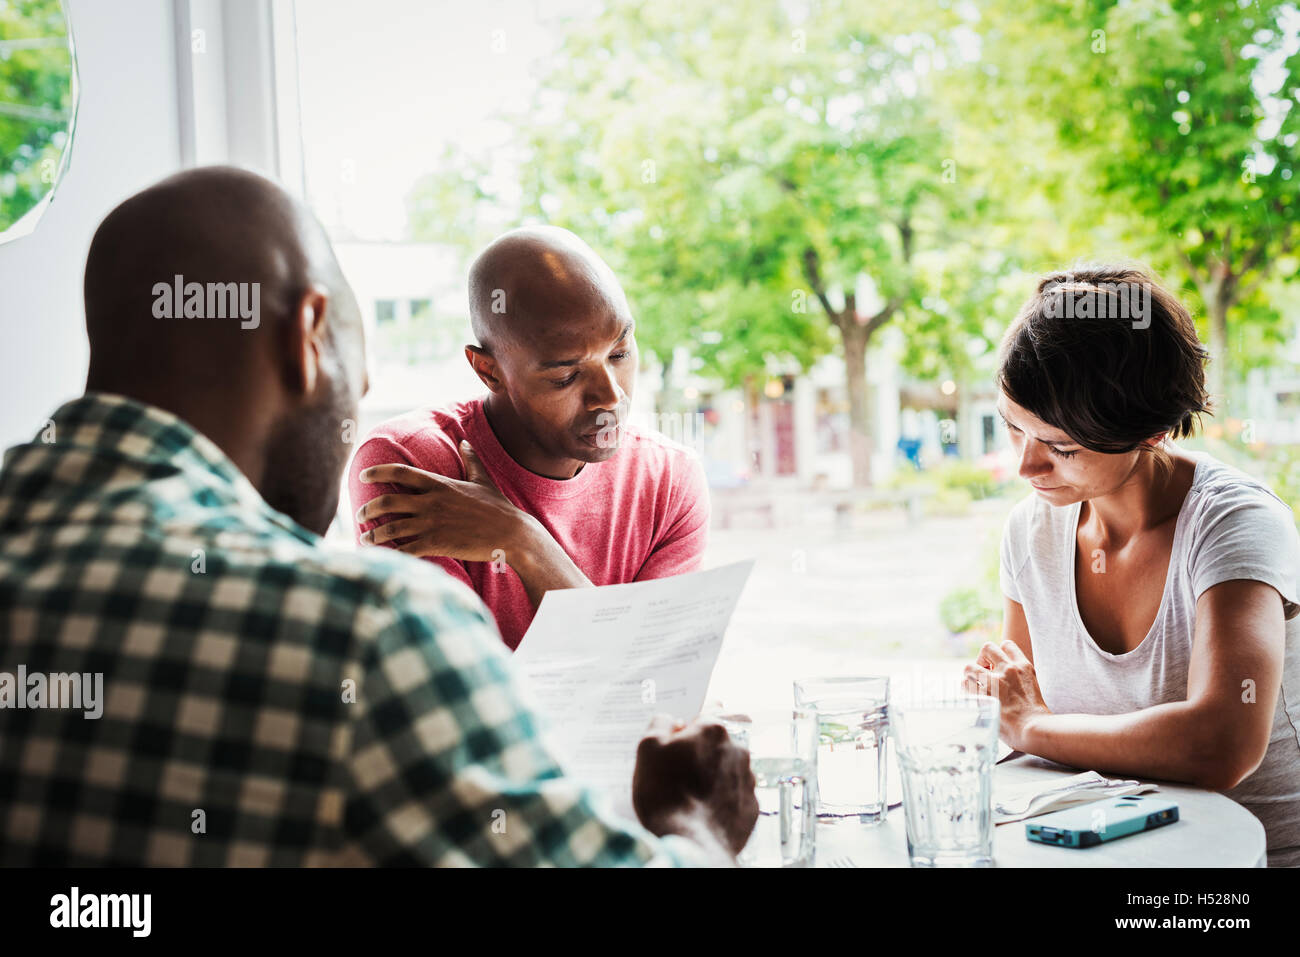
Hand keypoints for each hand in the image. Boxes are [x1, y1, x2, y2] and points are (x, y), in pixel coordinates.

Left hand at [357, 441, 531, 563]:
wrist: (512, 534)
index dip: (377, 471)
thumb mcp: (483, 480)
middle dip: (368, 509)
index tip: (363, 474)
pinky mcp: (438, 544)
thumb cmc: (498, 507)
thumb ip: (471, 459)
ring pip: (392, 528)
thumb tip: (464, 441)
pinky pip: (406, 550)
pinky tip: (385, 556)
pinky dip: (392, 554)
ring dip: (374, 534)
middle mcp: (432, 502)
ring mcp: (433, 524)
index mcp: (440, 484)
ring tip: (366, 538)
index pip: (400, 472)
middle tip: (360, 515)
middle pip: (387, 501)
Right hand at [632, 714, 758, 856]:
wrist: (691, 844)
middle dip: (704, 750)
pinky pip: (735, 794)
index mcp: (714, 730)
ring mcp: (748, 779)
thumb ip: (660, 724)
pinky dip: (722, 798)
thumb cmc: (666, 795)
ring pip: (730, 767)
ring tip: (689, 794)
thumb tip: (671, 721)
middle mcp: (737, 750)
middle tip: (681, 767)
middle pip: (721, 741)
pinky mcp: (751, 807)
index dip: (694, 721)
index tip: (683, 732)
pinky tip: (702, 809)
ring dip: (714, 774)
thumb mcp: (648, 748)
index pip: (711, 709)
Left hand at [963, 639, 1050, 751]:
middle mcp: (1008, 669)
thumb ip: (1017, 677)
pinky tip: (972, 697)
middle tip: (983, 673)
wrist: (1034, 729)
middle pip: (987, 648)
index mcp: (1023, 666)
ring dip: (970, 676)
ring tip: (976, 687)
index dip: (998, 654)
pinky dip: (965, 690)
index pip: (1006, 645)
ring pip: (969, 667)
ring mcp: (994, 681)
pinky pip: (965, 684)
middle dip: (982, 659)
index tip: (996, 666)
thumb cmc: (1034, 715)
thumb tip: (1001, 677)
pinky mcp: (983, 694)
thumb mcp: (1032, 686)